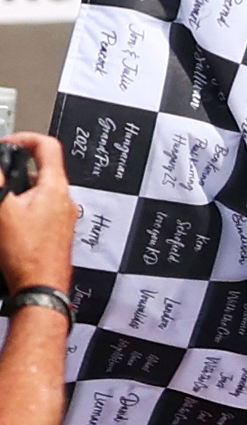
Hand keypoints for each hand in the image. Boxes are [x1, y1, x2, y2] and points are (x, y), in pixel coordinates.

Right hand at [0, 133, 68, 293]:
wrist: (40, 286)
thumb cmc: (27, 254)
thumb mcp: (3, 208)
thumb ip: (0, 182)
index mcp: (55, 187)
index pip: (47, 145)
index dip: (24, 138)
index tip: (7, 144)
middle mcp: (64, 199)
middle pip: (40, 169)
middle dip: (15, 170)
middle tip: (0, 178)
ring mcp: (62, 216)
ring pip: (37, 191)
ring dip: (17, 191)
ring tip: (3, 204)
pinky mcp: (56, 231)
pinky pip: (39, 209)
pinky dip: (22, 208)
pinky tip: (8, 221)